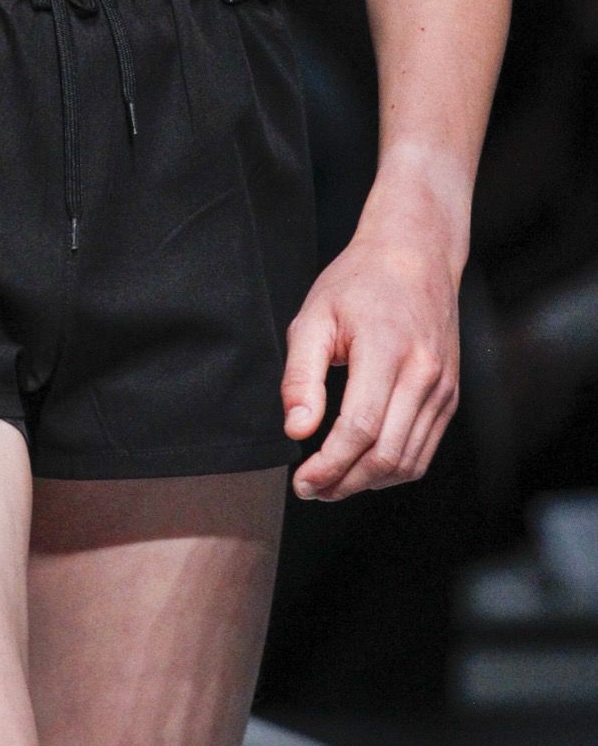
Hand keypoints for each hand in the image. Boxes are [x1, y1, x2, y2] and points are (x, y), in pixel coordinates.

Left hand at [280, 229, 460, 500]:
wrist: (415, 255)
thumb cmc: (358, 283)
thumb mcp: (314, 317)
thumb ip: (301, 376)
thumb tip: (297, 430)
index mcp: (386, 351)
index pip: (359, 429)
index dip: (329, 465)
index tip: (302, 481)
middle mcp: (423, 374)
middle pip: (386, 455)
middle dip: (344, 483)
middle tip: (311, 490)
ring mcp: (442, 388)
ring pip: (408, 462)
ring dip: (368, 483)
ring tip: (332, 482)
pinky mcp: (449, 396)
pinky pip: (424, 449)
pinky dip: (393, 469)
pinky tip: (362, 465)